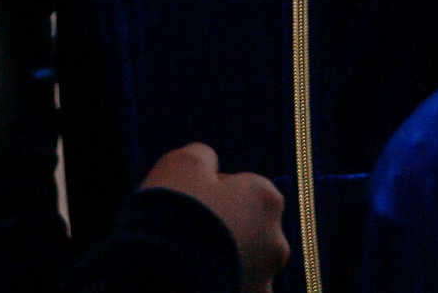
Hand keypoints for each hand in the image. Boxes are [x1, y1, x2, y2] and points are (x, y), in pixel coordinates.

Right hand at [141, 144, 286, 292]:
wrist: (161, 273)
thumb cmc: (174, 212)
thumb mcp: (182, 164)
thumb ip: (203, 157)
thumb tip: (208, 164)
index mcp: (267, 199)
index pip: (244, 188)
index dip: (212, 193)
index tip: (188, 203)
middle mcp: (277, 242)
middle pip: (248, 229)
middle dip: (224, 231)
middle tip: (185, 236)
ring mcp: (265, 281)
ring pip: (244, 267)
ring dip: (223, 265)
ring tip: (185, 265)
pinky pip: (234, 290)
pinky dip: (217, 287)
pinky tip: (190, 283)